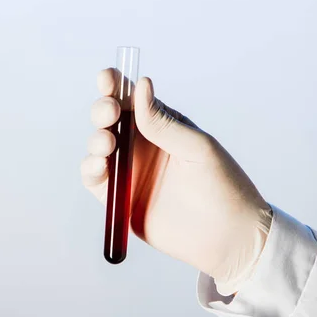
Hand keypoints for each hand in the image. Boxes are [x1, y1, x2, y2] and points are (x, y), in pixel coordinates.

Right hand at [81, 68, 272, 294]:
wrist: (226, 237)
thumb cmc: (222, 186)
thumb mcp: (196, 147)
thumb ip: (163, 122)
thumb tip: (140, 85)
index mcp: (162, 125)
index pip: (132, 98)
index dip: (115, 84)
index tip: (106, 78)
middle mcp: (142, 144)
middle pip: (109, 118)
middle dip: (102, 110)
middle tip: (109, 114)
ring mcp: (130, 170)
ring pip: (98, 145)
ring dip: (96, 139)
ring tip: (108, 145)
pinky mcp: (119, 198)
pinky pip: (95, 178)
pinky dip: (90, 169)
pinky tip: (100, 167)